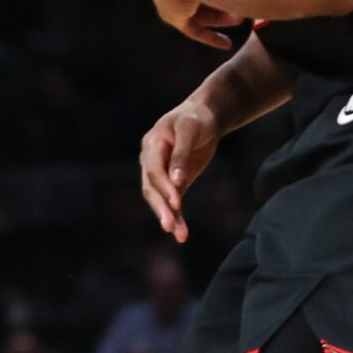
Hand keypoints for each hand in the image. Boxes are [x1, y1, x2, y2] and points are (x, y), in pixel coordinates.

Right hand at [138, 97, 221, 244]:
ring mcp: (160, 174)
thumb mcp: (190, 130)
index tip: (176, 200)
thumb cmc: (196, 119)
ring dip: (168, 217)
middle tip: (170, 225)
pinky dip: (177, 217)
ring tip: (179, 235)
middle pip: (151, 188)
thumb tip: (177, 181)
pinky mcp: (173, 183)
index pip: (154, 169)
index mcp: (151, 145)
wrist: (202, 117)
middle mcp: (150, 162)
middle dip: (161, 207)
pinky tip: (182, 233)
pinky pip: (171, 203)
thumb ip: (182, 153)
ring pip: (158, 199)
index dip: (163, 185)